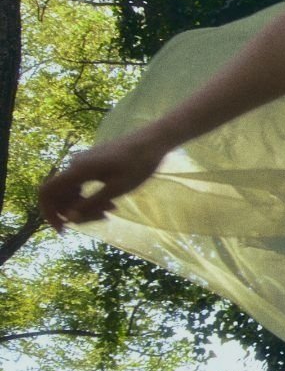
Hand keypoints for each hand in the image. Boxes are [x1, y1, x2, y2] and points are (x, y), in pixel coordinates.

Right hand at [39, 134, 167, 231]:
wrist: (152, 141)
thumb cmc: (138, 165)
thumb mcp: (117, 189)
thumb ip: (91, 203)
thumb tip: (70, 218)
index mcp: (77, 170)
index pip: (46, 193)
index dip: (49, 213)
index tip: (64, 229)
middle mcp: (74, 165)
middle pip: (60, 195)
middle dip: (76, 212)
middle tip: (103, 219)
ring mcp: (83, 163)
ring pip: (73, 191)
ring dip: (86, 205)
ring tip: (111, 212)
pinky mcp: (92, 164)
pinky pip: (82, 184)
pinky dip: (92, 196)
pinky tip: (111, 204)